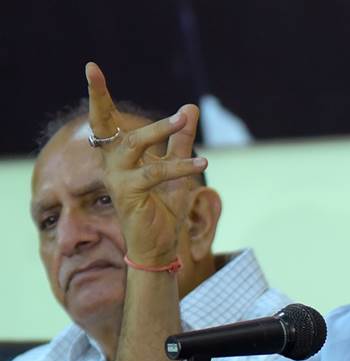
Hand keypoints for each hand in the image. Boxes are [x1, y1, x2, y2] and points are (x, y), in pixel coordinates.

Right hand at [86, 62, 206, 265]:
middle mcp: (113, 163)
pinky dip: (181, 166)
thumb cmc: (162, 209)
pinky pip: (156, 173)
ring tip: (182, 118)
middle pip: (102, 124)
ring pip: (134, 144)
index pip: (108, 120)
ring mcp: (118, 178)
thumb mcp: (177, 168)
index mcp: (120, 155)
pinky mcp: (129, 195)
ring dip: (160, 129)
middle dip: (97, 97)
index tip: (91, 68)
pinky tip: (202, 163)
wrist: (158, 247)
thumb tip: (190, 108)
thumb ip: (182, 140)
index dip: (99, 95)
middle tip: (91, 70)